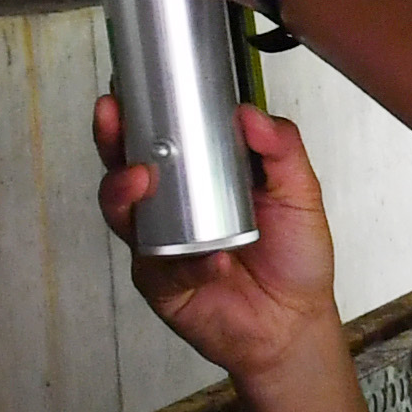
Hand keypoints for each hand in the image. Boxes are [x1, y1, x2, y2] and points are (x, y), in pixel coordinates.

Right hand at [97, 96, 344, 389]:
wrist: (294, 323)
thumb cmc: (293, 256)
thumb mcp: (299, 193)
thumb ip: (281, 149)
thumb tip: (248, 113)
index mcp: (201, 175)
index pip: (161, 136)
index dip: (139, 112)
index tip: (128, 87)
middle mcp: (172, 205)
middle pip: (124, 165)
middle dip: (112, 140)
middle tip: (115, 121)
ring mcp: (160, 242)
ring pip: (123, 212)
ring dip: (125, 192)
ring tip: (142, 180)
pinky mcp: (160, 282)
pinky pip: (159, 266)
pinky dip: (184, 261)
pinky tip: (213, 261)